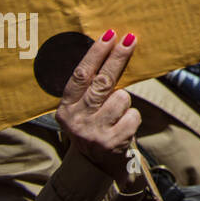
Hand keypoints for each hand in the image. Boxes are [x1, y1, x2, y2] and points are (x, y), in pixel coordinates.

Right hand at [56, 30, 140, 185]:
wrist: (95, 165)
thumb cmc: (92, 125)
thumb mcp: (82, 109)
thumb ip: (89, 87)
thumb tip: (112, 48)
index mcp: (66, 108)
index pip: (81, 75)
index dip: (95, 53)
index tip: (109, 35)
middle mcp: (77, 120)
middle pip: (103, 81)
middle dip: (118, 57)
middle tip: (130, 39)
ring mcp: (94, 131)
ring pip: (122, 98)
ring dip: (124, 101)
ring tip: (116, 113)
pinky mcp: (112, 142)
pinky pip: (133, 115)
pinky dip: (132, 117)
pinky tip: (122, 126)